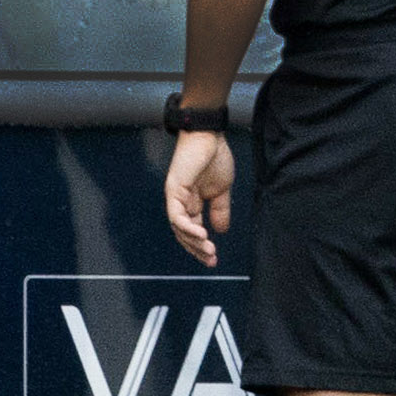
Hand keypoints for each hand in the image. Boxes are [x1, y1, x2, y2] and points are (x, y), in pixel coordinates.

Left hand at [164, 131, 234, 267]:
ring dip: (193, 242)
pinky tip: (201, 234)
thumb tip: (221, 230)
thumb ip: (220, 210)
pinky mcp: (174, 190)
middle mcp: (181, 202)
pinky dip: (187, 227)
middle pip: (184, 234)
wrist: (209, 135)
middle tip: (211, 260)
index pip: (192, 230)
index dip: (201, 246)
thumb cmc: (214, 156)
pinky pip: (176, 215)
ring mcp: (175, 197)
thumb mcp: (222, 190)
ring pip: (179, 228)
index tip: (213, 259)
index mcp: (192, 203)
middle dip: (197, 249)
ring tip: (209, 250)